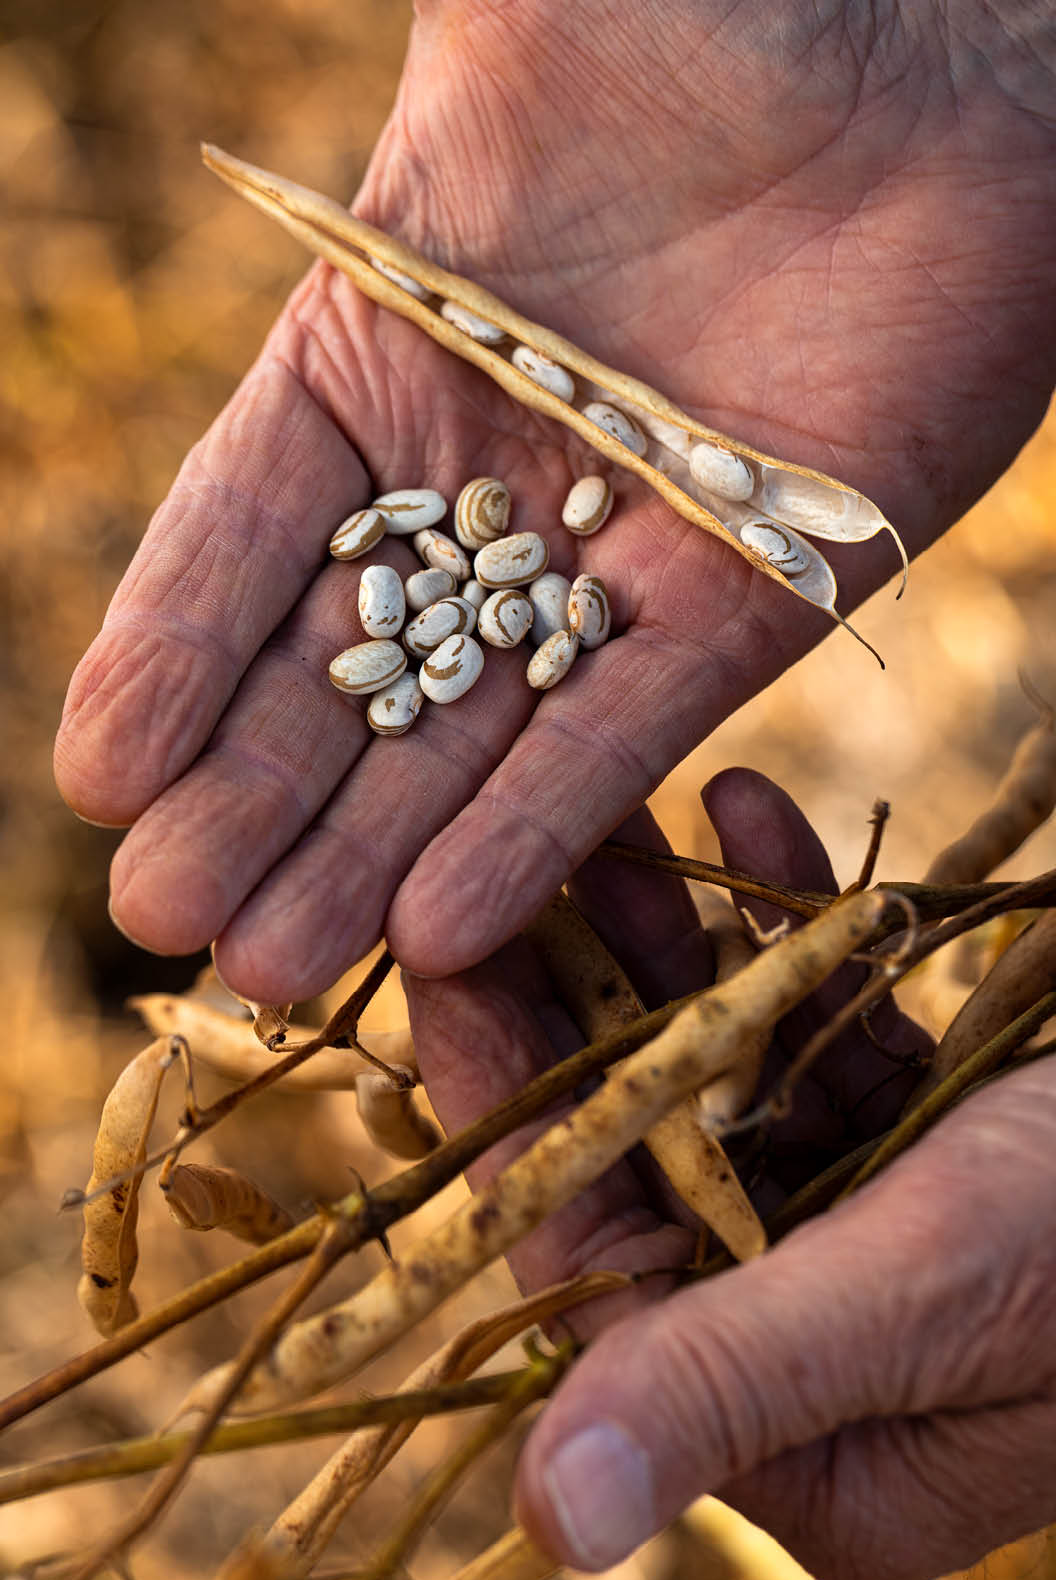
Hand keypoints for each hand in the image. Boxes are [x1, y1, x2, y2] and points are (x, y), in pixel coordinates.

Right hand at [53, 1, 1055, 1000]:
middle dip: (255, 795)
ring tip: (274, 966)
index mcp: (385, 361)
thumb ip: (362, 131)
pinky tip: (447, 926)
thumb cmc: (706, 19)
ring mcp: (611, 557)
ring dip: (371, 853)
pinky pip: (629, 729)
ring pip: (470, 731)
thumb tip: (218, 137)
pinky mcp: (750, 601)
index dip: (173, 652)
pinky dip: (541, 824)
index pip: (250, 531)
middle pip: (347, 664)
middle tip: (166, 922)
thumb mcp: (497, 37)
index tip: (99, 774)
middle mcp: (483, 484)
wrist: (939, 68)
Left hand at [404, 769, 1055, 1579]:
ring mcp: (883, 1221)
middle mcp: (830, 1337)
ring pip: (730, 1068)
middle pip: (653, 1154)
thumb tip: (549, 1526)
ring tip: (610, 823)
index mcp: (813, 1441)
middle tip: (496, 872)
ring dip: (673, 942)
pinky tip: (744, 809)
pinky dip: (791, 922)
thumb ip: (734, 1383)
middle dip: (579, 1006)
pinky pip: (831, 1019)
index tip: (441, 974)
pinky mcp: (937, 1128)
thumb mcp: (936, 1287)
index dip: (511, 1120)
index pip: (602, 1275)